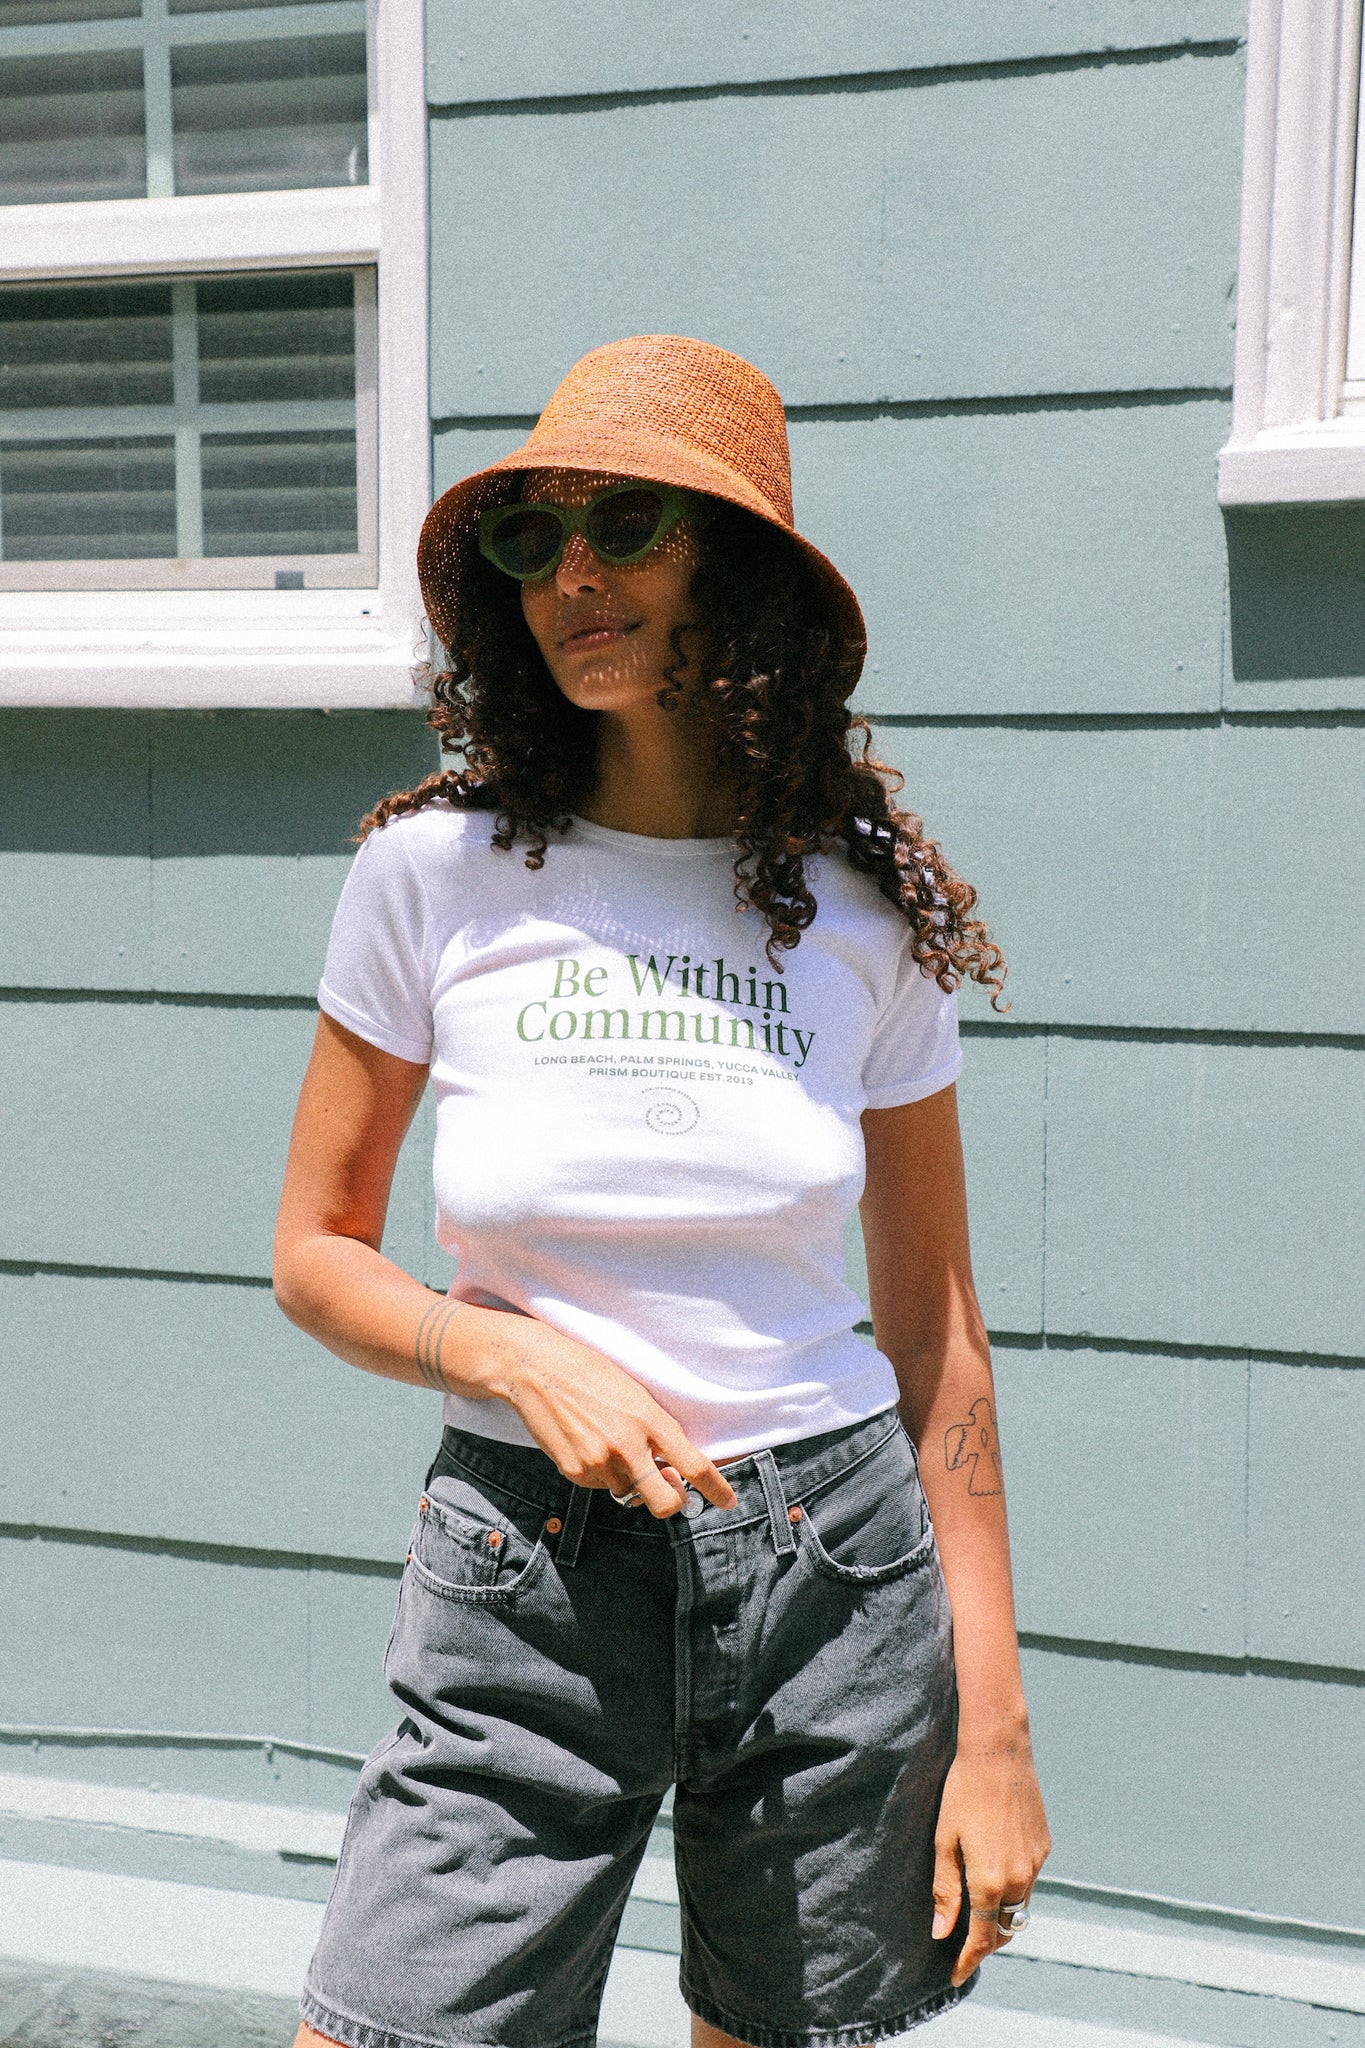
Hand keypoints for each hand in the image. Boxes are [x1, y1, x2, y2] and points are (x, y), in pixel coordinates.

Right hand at [482, 1316, 736, 1520]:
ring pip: (628, 1492)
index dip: (715, 1488)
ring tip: (607, 1438)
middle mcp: (627, 1445)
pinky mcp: (574, 1471)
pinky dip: (600, 1472)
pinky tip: (586, 1441)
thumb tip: (670, 1472)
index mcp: (648, 1418)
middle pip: (666, 1502)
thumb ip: (656, 1431)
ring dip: (627, 1477)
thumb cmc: (590, 1372)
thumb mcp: (634, 1393)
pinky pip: (600, 1485)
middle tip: (669, 1486)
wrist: (535, 1367)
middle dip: (672, 1501)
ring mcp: (598, 1462)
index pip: (694, 1464)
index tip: (728, 1501)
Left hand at [931, 1724, 1050, 1985]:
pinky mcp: (1044, 1846)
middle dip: (986, 1943)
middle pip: (1004, 1928)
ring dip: (1001, 1917)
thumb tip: (942, 1932)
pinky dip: (1013, 1889)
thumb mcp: (944, 1841)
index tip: (955, 1974)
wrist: (998, 1752)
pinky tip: (995, 1875)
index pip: (982, 1938)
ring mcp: (1036, 1862)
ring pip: (1020, 1907)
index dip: (968, 1961)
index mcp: (990, 1880)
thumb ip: (945, 1890)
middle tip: (963, 1947)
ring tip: (977, 1916)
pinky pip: (1029, 1881)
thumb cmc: (962, 1793)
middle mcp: (1019, 1878)